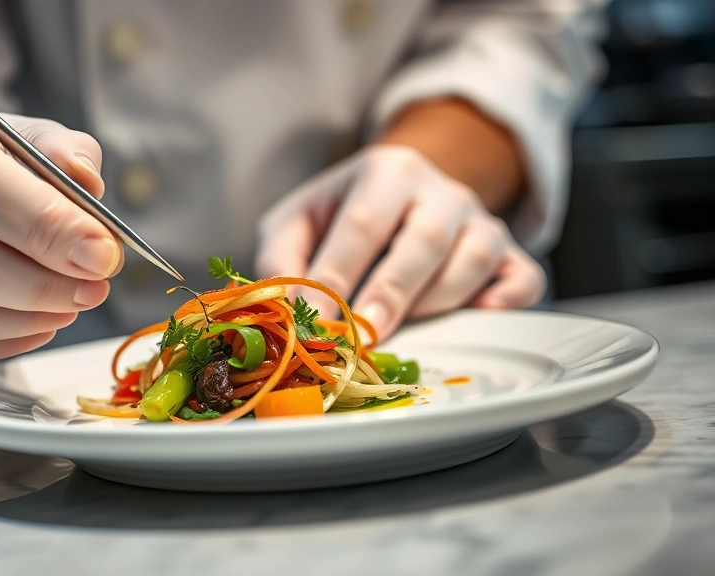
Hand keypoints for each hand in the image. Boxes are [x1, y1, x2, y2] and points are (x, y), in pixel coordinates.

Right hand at [0, 89, 122, 366]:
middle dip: (38, 283)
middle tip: (96, 287)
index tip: (103, 253)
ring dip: (25, 318)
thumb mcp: (17, 132)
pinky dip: (0, 342)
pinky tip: (38, 322)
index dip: (42, 224)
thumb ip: (58, 152)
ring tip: (73, 302)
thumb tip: (88, 190)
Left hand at [256, 144, 544, 337]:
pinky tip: (477, 315)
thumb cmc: (341, 214)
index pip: (361, 226)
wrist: (402, 191)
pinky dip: (506, 302)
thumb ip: (281, 257)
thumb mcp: (298, 221)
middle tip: (363, 336)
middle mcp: (441, 189)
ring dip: (434, 302)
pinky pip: (522, 279)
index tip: (315, 324)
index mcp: (385, 171)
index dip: (335, 278)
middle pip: (423, 241)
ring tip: (400, 324)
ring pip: (471, 263)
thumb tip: (281, 306)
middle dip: (390, 293)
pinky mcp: (511, 253)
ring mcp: (481, 221)